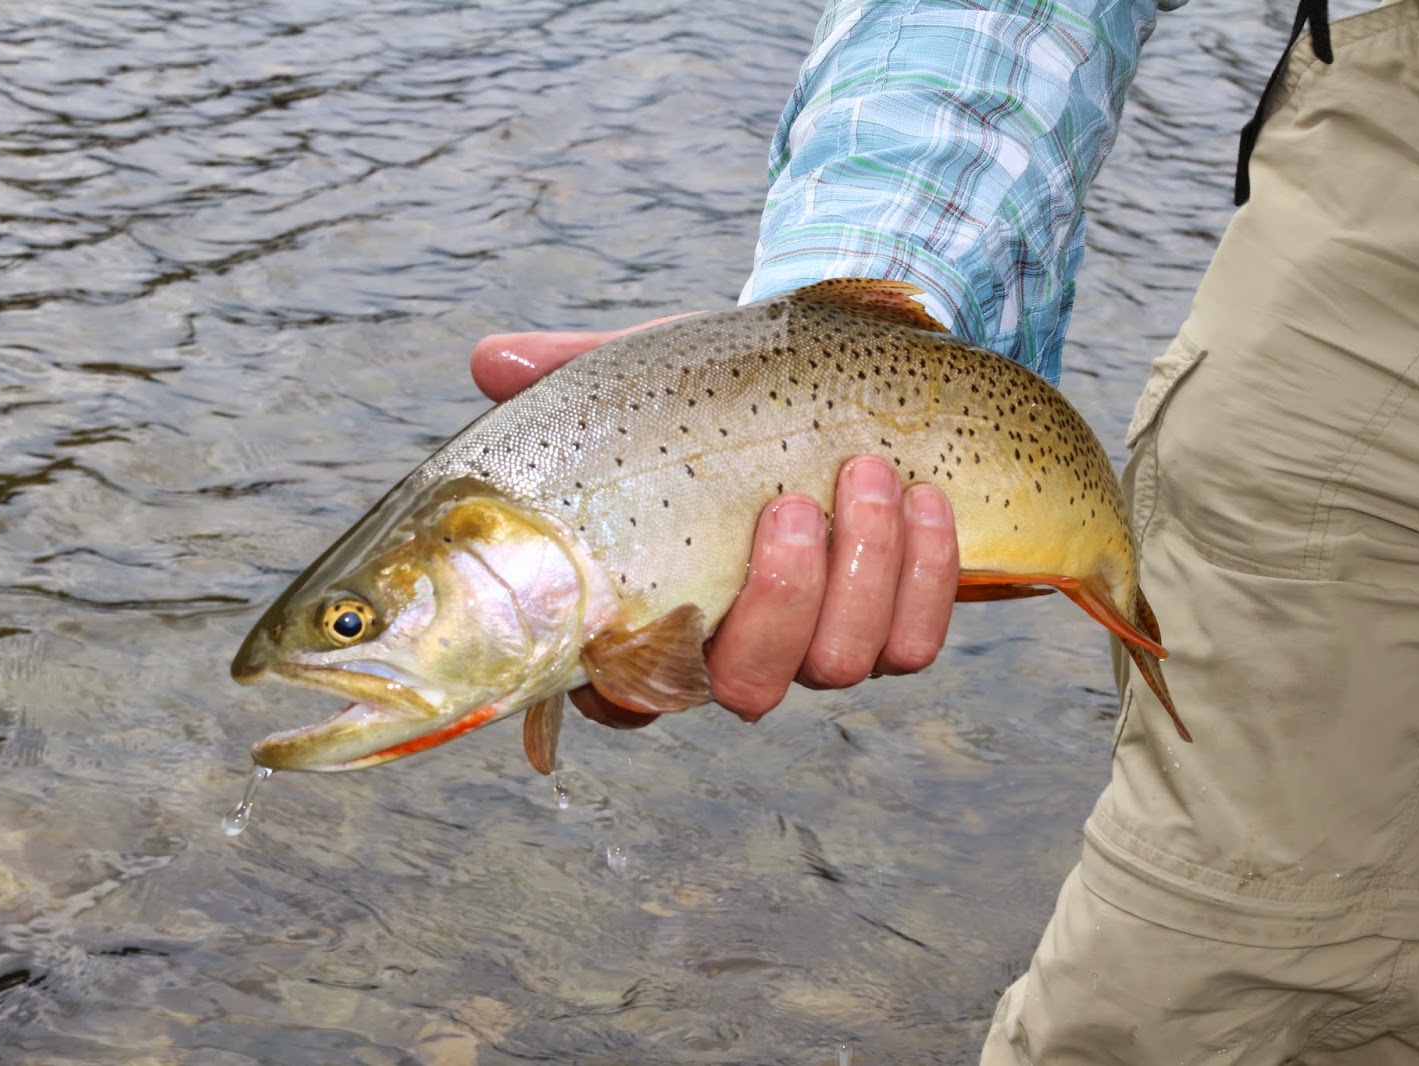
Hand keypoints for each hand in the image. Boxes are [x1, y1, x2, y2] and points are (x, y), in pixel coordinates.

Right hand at [469, 318, 959, 727]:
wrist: (849, 381)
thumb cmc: (730, 394)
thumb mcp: (655, 379)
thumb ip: (572, 375)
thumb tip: (492, 363)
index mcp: (663, 615)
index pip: (628, 695)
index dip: (633, 684)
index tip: (659, 605)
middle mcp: (739, 650)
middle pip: (750, 688)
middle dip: (781, 602)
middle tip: (793, 504)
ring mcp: (821, 650)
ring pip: (841, 665)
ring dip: (862, 569)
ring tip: (867, 471)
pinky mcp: (898, 632)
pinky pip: (916, 645)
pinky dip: (927, 575)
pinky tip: (923, 497)